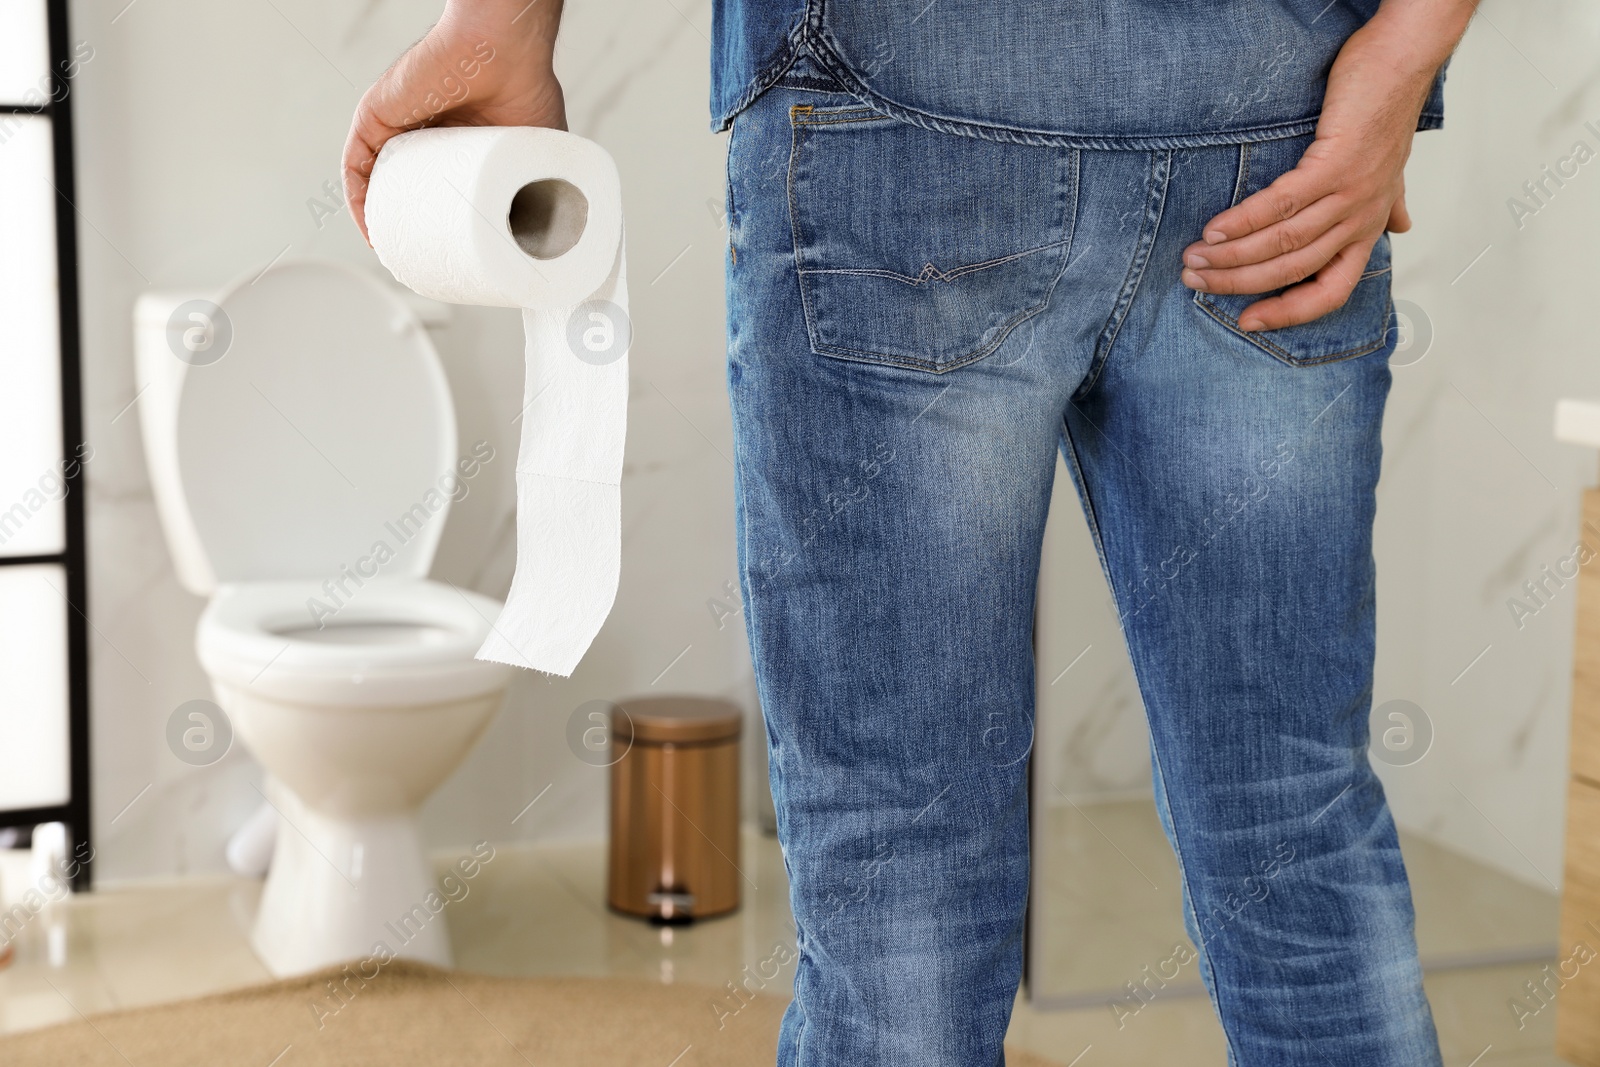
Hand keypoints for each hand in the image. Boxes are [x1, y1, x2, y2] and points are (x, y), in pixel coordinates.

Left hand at [342, 0, 565, 243]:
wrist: (505, 51)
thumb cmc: (526, 87)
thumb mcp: (536, 154)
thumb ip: (540, 185)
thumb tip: (553, 232)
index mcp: (456, 143)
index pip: (435, 190)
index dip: (437, 225)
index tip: (445, 255)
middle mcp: (422, 134)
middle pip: (403, 189)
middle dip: (406, 229)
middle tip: (417, 261)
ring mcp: (397, 126)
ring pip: (377, 182)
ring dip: (380, 220)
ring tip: (394, 252)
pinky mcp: (375, 117)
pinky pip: (355, 165)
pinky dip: (358, 200)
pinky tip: (369, 227)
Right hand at [1178, 1, 1471, 330]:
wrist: (1403, 58)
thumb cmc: (1387, 107)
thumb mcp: (1393, 166)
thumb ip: (1391, 201)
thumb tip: (1401, 226)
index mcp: (1369, 227)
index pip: (1331, 291)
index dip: (1289, 313)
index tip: (1248, 322)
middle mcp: (1361, 218)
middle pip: (1294, 271)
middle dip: (1240, 284)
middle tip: (1198, 283)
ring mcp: (1351, 193)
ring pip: (1284, 243)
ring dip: (1233, 257)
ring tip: (1195, 259)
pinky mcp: (1336, 164)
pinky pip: (1281, 204)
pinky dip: (1244, 221)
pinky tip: (1215, 229)